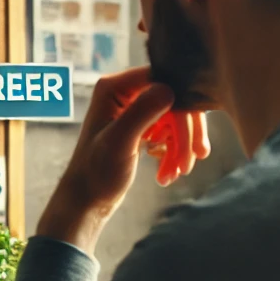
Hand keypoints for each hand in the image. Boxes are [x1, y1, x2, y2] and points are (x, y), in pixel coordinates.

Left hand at [37, 67, 209, 251]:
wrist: (88, 200)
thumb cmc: (96, 173)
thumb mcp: (120, 141)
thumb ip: (143, 112)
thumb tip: (171, 89)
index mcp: (113, 87)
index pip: (164, 80)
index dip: (183, 108)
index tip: (192, 140)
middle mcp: (124, 92)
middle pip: (175, 100)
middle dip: (185, 134)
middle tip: (189, 163)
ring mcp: (133, 109)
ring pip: (176, 118)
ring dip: (181, 147)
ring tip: (177, 173)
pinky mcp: (141, 126)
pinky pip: (171, 131)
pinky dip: (174, 152)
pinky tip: (167, 173)